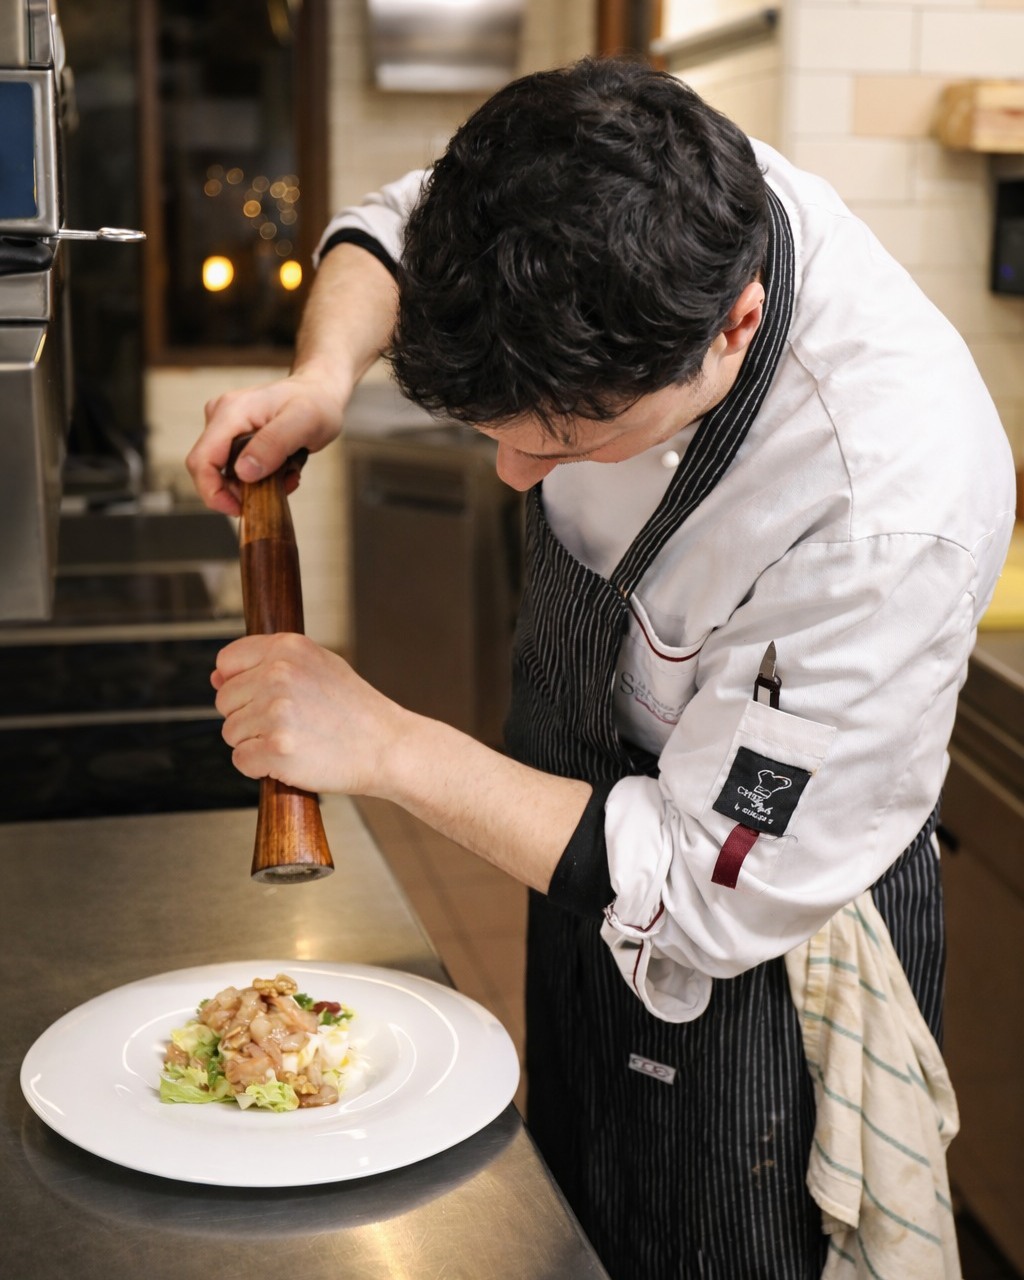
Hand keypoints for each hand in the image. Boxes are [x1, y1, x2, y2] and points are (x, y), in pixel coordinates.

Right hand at [187, 361, 348, 514]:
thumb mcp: (303, 422)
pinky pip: (237, 466)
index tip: (238, 509)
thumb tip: (244, 472)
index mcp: (231, 413)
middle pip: (210, 470)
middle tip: (275, 490)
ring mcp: (226, 426)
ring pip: (226, 472)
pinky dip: (259, 477)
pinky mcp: (235, 434)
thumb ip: (273, 445)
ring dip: (254, 485)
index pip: (201, 461)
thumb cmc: (316, 402)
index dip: (213, 492)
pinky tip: (282, 470)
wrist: (320, 391)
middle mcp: (221, 417)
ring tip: (286, 476)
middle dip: (239, 490)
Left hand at [213, 633, 405, 795]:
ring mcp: (277, 712)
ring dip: (255, 742)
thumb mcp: (318, 665)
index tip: (264, 698)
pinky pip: (241, 760)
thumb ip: (269, 663)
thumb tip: (216, 677)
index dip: (240, 683)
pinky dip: (260, 767)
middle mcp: (278, 674)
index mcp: (287, 648)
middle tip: (290, 723)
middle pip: (225, 701)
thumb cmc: (353, 709)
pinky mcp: (277, 749)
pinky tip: (292, 759)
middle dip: (248, 716)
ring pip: (231, 732)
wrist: (387, 747)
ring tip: (296, 739)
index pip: (227, 662)